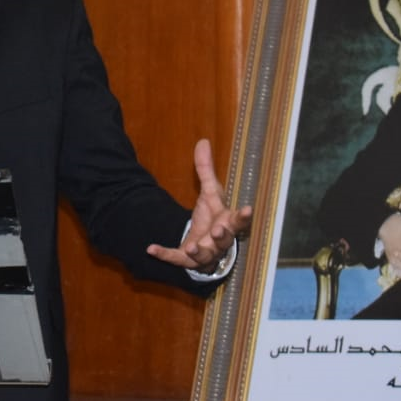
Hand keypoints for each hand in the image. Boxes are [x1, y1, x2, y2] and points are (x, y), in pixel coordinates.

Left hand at [147, 139, 253, 271]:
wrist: (205, 243)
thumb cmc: (213, 217)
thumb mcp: (209, 192)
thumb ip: (205, 169)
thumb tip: (202, 141)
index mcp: (227, 222)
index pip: (239, 220)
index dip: (244, 216)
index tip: (248, 209)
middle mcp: (219, 240)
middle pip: (225, 239)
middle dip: (222, 235)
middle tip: (219, 230)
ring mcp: (205, 252)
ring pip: (205, 255)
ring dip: (199, 251)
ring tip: (192, 247)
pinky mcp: (187, 260)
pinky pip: (177, 259)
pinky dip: (165, 255)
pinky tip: (151, 249)